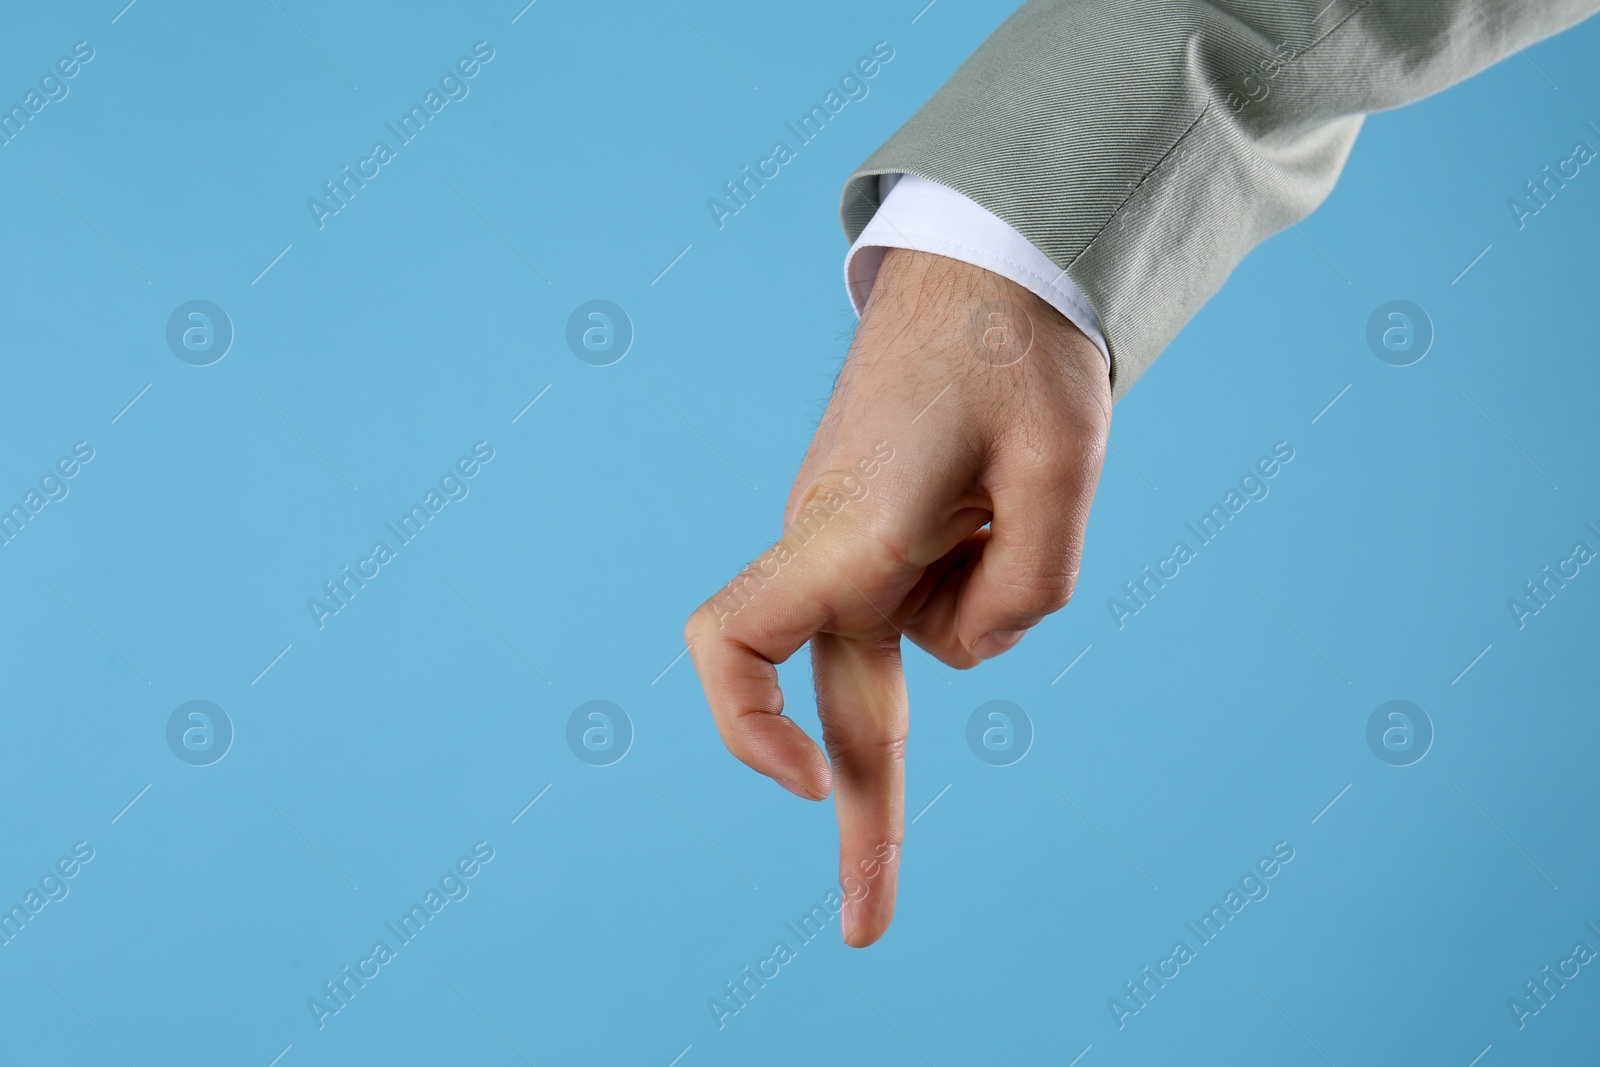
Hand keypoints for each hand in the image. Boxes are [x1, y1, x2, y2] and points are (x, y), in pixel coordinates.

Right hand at [684, 247, 1110, 945]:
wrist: (984, 264)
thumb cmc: (1016, 346)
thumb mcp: (1065, 463)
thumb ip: (1026, 588)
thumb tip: (971, 647)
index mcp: (850, 532)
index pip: (734, 641)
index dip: (745, 727)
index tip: (811, 782)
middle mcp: (830, 548)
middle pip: (835, 702)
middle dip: (864, 815)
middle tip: (867, 934)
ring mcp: (850, 543)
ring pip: (921, 638)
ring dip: (987, 595)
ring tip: (1017, 489)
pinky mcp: (879, 535)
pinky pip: (936, 598)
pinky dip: (986, 571)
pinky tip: (1000, 498)